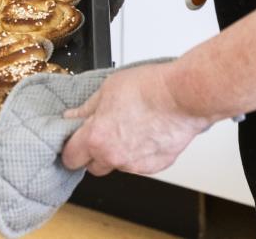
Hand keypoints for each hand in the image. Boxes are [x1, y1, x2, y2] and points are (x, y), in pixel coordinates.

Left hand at [61, 63, 211, 175]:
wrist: (184, 95)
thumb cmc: (149, 88)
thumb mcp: (107, 90)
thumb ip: (86, 109)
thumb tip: (72, 117)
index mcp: (96, 139)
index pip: (70, 158)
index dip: (71, 149)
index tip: (73, 141)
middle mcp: (114, 157)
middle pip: (92, 166)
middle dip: (93, 153)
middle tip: (102, 132)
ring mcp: (136, 164)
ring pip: (117, 164)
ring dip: (117, 152)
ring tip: (129, 127)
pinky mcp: (156, 166)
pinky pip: (138, 164)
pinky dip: (138, 153)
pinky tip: (145, 133)